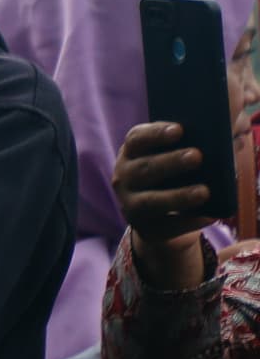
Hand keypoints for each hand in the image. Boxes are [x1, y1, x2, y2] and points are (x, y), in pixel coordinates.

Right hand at [115, 121, 215, 287]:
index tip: (180, 130)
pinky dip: (188, 222)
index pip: (138, 139)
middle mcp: (124, 176)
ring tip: (205, 192)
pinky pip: (166, 226)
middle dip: (170, 162)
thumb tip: (234, 131)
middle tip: (197, 156)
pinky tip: (209, 216)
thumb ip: (200, 141)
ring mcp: (130, 204)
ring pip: (150, 201)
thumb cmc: (176, 176)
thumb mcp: (178, 155)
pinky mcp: (144, 228)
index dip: (156, 134)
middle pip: (145, 168)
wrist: (163, 216)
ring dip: (177, 196)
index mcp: (132, 152)